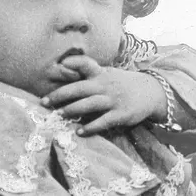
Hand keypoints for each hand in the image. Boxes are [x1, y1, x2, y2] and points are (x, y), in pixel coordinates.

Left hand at [42, 55, 166, 133]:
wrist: (151, 92)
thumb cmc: (123, 84)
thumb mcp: (108, 74)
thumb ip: (90, 73)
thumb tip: (66, 68)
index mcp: (101, 74)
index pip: (85, 64)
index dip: (72, 63)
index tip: (58, 66)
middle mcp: (105, 85)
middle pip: (79, 88)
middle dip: (60, 95)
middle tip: (44, 102)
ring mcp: (113, 100)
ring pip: (89, 104)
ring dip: (72, 110)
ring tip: (57, 116)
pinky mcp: (121, 114)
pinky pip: (103, 121)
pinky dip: (91, 127)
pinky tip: (79, 132)